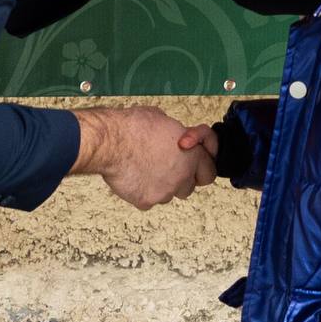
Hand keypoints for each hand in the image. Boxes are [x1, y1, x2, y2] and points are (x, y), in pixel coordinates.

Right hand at [74, 107, 217, 207]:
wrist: (110, 142)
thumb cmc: (134, 127)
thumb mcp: (164, 120)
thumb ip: (176, 135)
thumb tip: (175, 139)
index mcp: (192, 156)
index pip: (210, 170)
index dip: (201, 165)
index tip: (193, 163)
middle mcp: (182, 177)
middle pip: (190, 186)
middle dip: (183, 178)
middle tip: (169, 167)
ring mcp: (164, 192)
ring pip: (168, 194)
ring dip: (162, 185)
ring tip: (146, 169)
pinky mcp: (146, 201)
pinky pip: (149, 200)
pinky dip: (142, 191)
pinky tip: (133, 176)